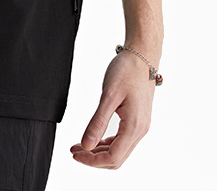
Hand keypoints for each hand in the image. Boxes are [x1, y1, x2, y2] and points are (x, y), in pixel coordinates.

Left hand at [69, 50, 155, 168]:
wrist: (142, 56)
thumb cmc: (127, 71)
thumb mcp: (109, 95)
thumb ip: (98, 122)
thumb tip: (87, 145)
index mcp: (134, 127)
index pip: (113, 157)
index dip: (92, 160)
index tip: (76, 153)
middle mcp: (140, 130)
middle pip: (117, 159)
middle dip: (94, 158)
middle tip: (74, 150)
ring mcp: (140, 126)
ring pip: (119, 151)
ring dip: (99, 152)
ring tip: (80, 146)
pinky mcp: (137, 120)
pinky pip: (122, 140)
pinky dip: (107, 143)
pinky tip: (94, 138)